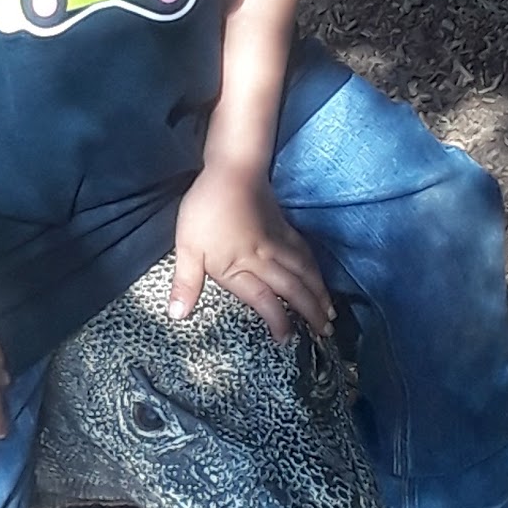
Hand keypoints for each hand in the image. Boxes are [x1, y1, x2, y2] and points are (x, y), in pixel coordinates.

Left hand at [171, 165, 331, 341]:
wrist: (233, 170)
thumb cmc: (207, 208)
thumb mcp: (187, 246)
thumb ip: (186, 283)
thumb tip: (177, 314)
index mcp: (240, 267)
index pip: (265, 301)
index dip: (278, 321)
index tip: (287, 338)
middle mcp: (265, 259)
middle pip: (294, 289)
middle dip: (311, 312)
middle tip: (325, 331)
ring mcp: (279, 243)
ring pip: (305, 272)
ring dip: (319, 293)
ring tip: (330, 311)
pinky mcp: (284, 228)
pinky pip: (306, 254)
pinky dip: (316, 269)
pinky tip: (319, 275)